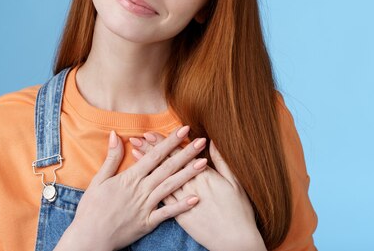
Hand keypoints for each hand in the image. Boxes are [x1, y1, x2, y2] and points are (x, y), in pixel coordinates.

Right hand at [56, 125, 207, 250]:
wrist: (89, 237)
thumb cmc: (91, 209)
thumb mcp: (98, 180)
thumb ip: (111, 157)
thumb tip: (114, 134)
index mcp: (130, 177)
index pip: (154, 155)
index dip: (170, 141)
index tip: (183, 129)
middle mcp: (141, 190)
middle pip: (167, 167)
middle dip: (185, 153)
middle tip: (201, 141)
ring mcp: (146, 206)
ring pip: (170, 187)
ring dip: (188, 174)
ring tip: (204, 163)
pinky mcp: (148, 222)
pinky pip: (167, 213)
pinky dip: (182, 206)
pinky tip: (196, 198)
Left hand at [129, 133, 266, 250]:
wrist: (236, 241)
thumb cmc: (239, 211)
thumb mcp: (235, 183)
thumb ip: (221, 162)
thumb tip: (212, 142)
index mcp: (204, 176)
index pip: (181, 154)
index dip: (165, 143)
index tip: (151, 133)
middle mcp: (191, 187)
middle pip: (167, 164)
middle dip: (151, 150)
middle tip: (136, 138)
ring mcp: (184, 202)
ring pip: (161, 179)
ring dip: (147, 166)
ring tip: (134, 153)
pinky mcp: (180, 216)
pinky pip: (162, 199)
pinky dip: (150, 187)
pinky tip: (141, 180)